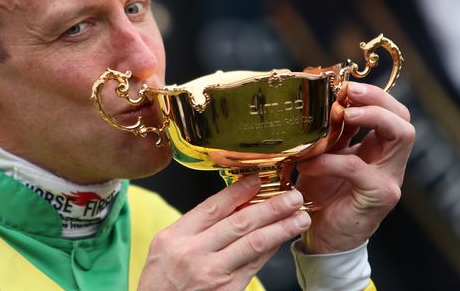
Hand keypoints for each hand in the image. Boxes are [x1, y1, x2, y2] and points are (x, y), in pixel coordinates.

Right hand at [138, 175, 310, 290]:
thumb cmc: (160, 283)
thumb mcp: (165, 248)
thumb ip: (193, 227)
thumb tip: (231, 206)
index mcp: (175, 237)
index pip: (213, 207)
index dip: (239, 191)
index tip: (258, 179)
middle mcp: (193, 254)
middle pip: (239, 223)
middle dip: (271, 207)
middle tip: (293, 196)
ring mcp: (212, 274)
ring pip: (254, 244)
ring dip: (281, 228)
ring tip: (299, 217)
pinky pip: (254, 266)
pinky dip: (270, 250)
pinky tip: (282, 239)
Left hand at [296, 81, 414, 253]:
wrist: (322, 240)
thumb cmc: (322, 198)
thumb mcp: (326, 158)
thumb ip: (332, 135)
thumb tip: (322, 102)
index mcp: (380, 151)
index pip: (393, 113)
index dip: (374, 95)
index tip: (345, 86)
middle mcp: (391, 164)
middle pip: (404, 119)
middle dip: (378, 99)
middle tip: (349, 93)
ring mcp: (389, 180)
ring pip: (399, 136)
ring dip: (370, 117)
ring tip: (341, 113)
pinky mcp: (377, 196)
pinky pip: (356, 167)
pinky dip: (330, 160)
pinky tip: (309, 164)